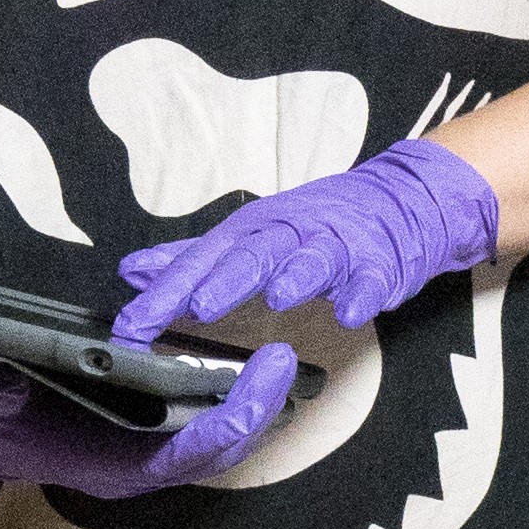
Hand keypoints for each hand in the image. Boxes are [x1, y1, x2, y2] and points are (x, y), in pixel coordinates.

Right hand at [0, 345, 287, 496]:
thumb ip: (0, 388)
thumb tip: (23, 377)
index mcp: (103, 466)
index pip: (191, 451)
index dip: (240, 414)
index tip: (271, 370)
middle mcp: (128, 469)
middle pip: (217, 451)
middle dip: (262, 412)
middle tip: (291, 362)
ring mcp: (132, 456)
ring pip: (211, 443)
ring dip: (251, 412)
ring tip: (284, 370)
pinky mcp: (130, 437)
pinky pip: (191, 426)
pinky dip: (223, 403)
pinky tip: (245, 375)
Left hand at [120, 138, 499, 342]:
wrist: (396, 202)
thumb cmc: (313, 226)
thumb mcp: (247, 238)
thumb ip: (191, 259)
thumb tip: (131, 270)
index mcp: (251, 231)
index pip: (201, 261)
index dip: (165, 293)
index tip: (131, 326)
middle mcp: (290, 233)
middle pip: (255, 254)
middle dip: (228, 279)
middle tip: (200, 305)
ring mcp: (336, 246)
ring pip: (314, 258)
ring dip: (297, 276)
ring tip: (280, 297)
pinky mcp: (378, 265)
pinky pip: (371, 279)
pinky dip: (361, 294)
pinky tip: (350, 314)